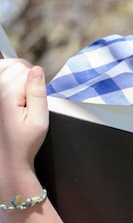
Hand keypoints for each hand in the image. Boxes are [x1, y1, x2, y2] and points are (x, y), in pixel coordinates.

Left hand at [0, 59, 48, 178]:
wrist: (8, 157)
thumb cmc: (25, 141)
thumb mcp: (39, 120)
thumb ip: (38, 93)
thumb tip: (37, 69)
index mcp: (7, 96)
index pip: (28, 71)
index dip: (37, 82)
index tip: (35, 101)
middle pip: (17, 65)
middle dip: (27, 76)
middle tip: (29, 98)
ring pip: (7, 65)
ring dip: (17, 73)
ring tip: (21, 92)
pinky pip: (0, 72)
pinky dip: (7, 74)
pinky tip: (10, 86)